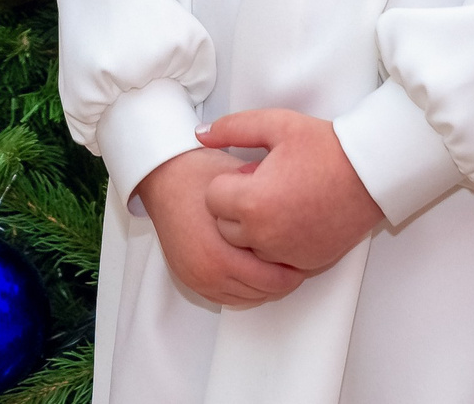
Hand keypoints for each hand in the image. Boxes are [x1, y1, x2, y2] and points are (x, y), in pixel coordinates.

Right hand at [134, 148, 306, 306]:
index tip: (309, 254)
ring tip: (281, 261)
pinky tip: (258, 267)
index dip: (297, 267)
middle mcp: (207, 274)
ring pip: (249, 298)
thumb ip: (270, 214)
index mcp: (220, 256)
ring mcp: (198, 280)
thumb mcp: (243, 191)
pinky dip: (247, 288)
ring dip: (267, 284)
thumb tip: (305, 227)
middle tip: (301, 257)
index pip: (274, 280)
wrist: (164, 177)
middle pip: (265, 292)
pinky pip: (229, 298)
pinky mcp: (191, 281)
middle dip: (285, 276)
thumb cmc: (202, 176)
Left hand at [197, 108, 386, 273]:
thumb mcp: (278, 124)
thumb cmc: (326, 147)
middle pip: (224, 227)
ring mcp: (284, 253)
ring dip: (255, 228)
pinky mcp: (302, 264)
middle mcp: (263, 235)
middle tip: (267, 185)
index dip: (230, 181)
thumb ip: (233, 128)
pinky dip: (278, 243)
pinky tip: (297, 218)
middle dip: (238, 206)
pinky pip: (273, 258)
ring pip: (247, 246)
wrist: (372, 174)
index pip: (212, 199)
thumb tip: (199, 134)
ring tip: (282, 201)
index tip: (252, 171)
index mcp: (252, 201)